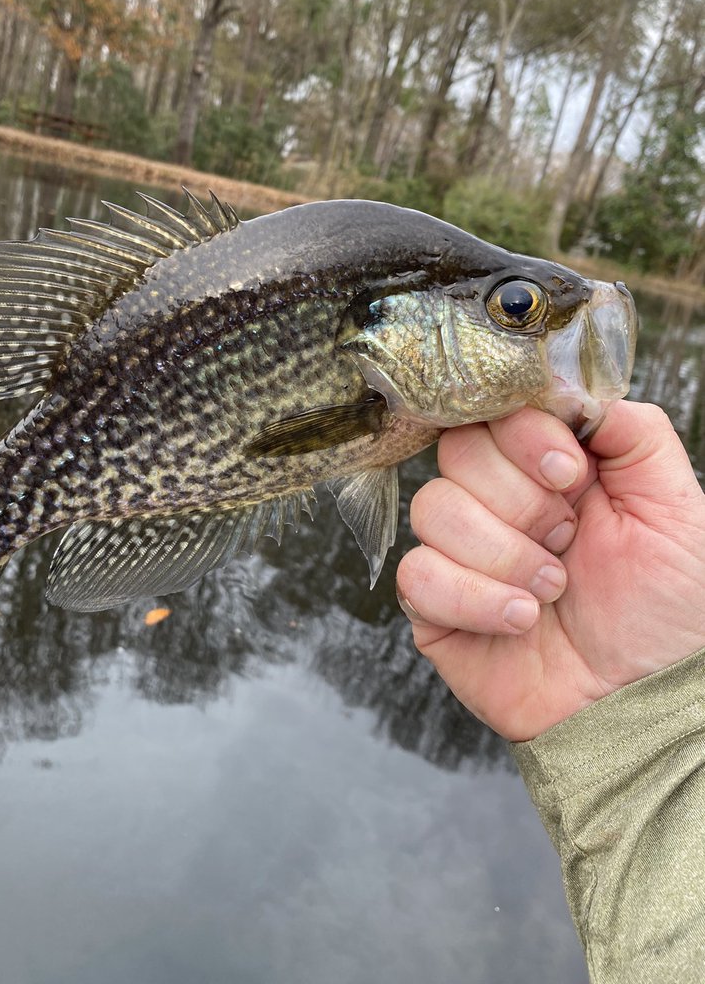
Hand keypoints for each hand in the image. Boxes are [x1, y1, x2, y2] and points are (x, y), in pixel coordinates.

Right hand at [397, 401, 704, 740]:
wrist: (645, 704)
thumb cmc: (666, 611)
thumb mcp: (675, 506)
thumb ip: (633, 431)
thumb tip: (570, 389)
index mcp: (547, 466)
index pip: (496, 411)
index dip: (525, 436)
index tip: (572, 475)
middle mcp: (497, 501)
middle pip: (458, 452)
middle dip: (521, 502)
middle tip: (567, 541)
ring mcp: (460, 553)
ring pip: (433, 509)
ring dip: (503, 554)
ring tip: (552, 591)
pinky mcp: (434, 606)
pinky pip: (417, 575)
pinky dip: (472, 596)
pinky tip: (519, 620)